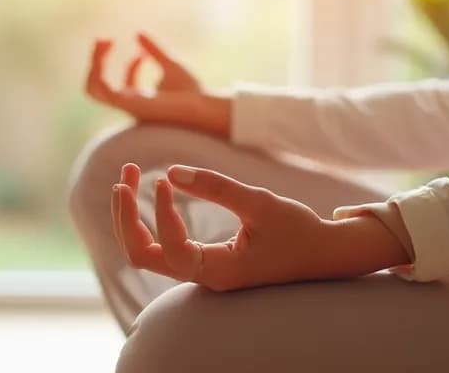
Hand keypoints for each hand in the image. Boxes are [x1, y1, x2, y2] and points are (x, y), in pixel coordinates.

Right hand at [85, 33, 231, 137]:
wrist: (200, 106)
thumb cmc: (191, 92)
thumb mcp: (170, 64)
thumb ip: (154, 50)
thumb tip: (138, 33)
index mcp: (144, 99)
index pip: (128, 85)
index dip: (132, 64)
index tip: (145, 53)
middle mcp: (130, 104)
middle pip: (101, 87)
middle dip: (98, 63)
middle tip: (105, 40)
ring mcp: (125, 105)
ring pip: (93, 88)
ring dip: (94, 63)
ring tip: (103, 41)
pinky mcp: (125, 103)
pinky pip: (100, 88)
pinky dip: (98, 67)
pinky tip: (109, 48)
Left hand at [110, 163, 410, 291]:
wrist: (324, 254)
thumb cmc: (298, 230)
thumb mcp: (260, 202)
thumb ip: (217, 188)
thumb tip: (172, 171)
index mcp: (218, 272)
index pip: (169, 247)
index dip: (159, 211)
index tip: (162, 178)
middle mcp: (202, 277)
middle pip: (141, 256)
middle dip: (126, 216)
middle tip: (124, 174)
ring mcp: (201, 271)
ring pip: (146, 253)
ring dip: (131, 217)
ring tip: (127, 177)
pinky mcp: (204, 260)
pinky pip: (161, 247)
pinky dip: (147, 220)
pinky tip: (146, 191)